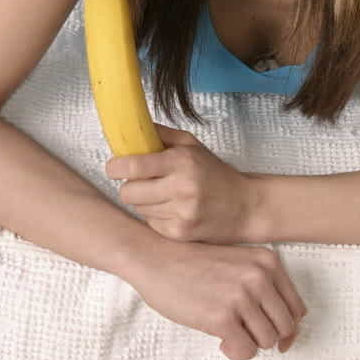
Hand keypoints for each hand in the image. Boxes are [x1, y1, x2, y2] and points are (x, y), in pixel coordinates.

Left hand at [105, 123, 257, 243]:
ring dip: (144, 202)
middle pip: (129, 192)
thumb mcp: (193, 146)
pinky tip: (172, 210)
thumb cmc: (216, 173)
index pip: (134, 166)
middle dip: (129, 186)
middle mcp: (181, 188)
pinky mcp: (181, 233)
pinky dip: (156, 216)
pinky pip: (151, 224)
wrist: (245, 207)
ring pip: (138, 209)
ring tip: (162, 195)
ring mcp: (181, 213)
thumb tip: (132, 126)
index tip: (113, 167)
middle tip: (141, 182)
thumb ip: (162, 135)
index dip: (116, 167)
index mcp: (182, 162)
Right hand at [130, 238, 307, 359]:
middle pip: (285, 327)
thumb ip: (263, 287)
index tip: (272, 334)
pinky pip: (245, 351)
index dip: (287, 328)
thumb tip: (286, 332)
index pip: (297, 308)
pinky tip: (220, 340)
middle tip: (244, 332)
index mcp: (267, 261)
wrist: (157, 258)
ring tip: (228, 332)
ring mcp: (241, 296)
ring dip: (248, 343)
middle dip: (266, 336)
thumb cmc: (194, 264)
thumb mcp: (238, 263)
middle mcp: (259, 276)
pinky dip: (235, 352)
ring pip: (267, 341)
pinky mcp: (222, 317)